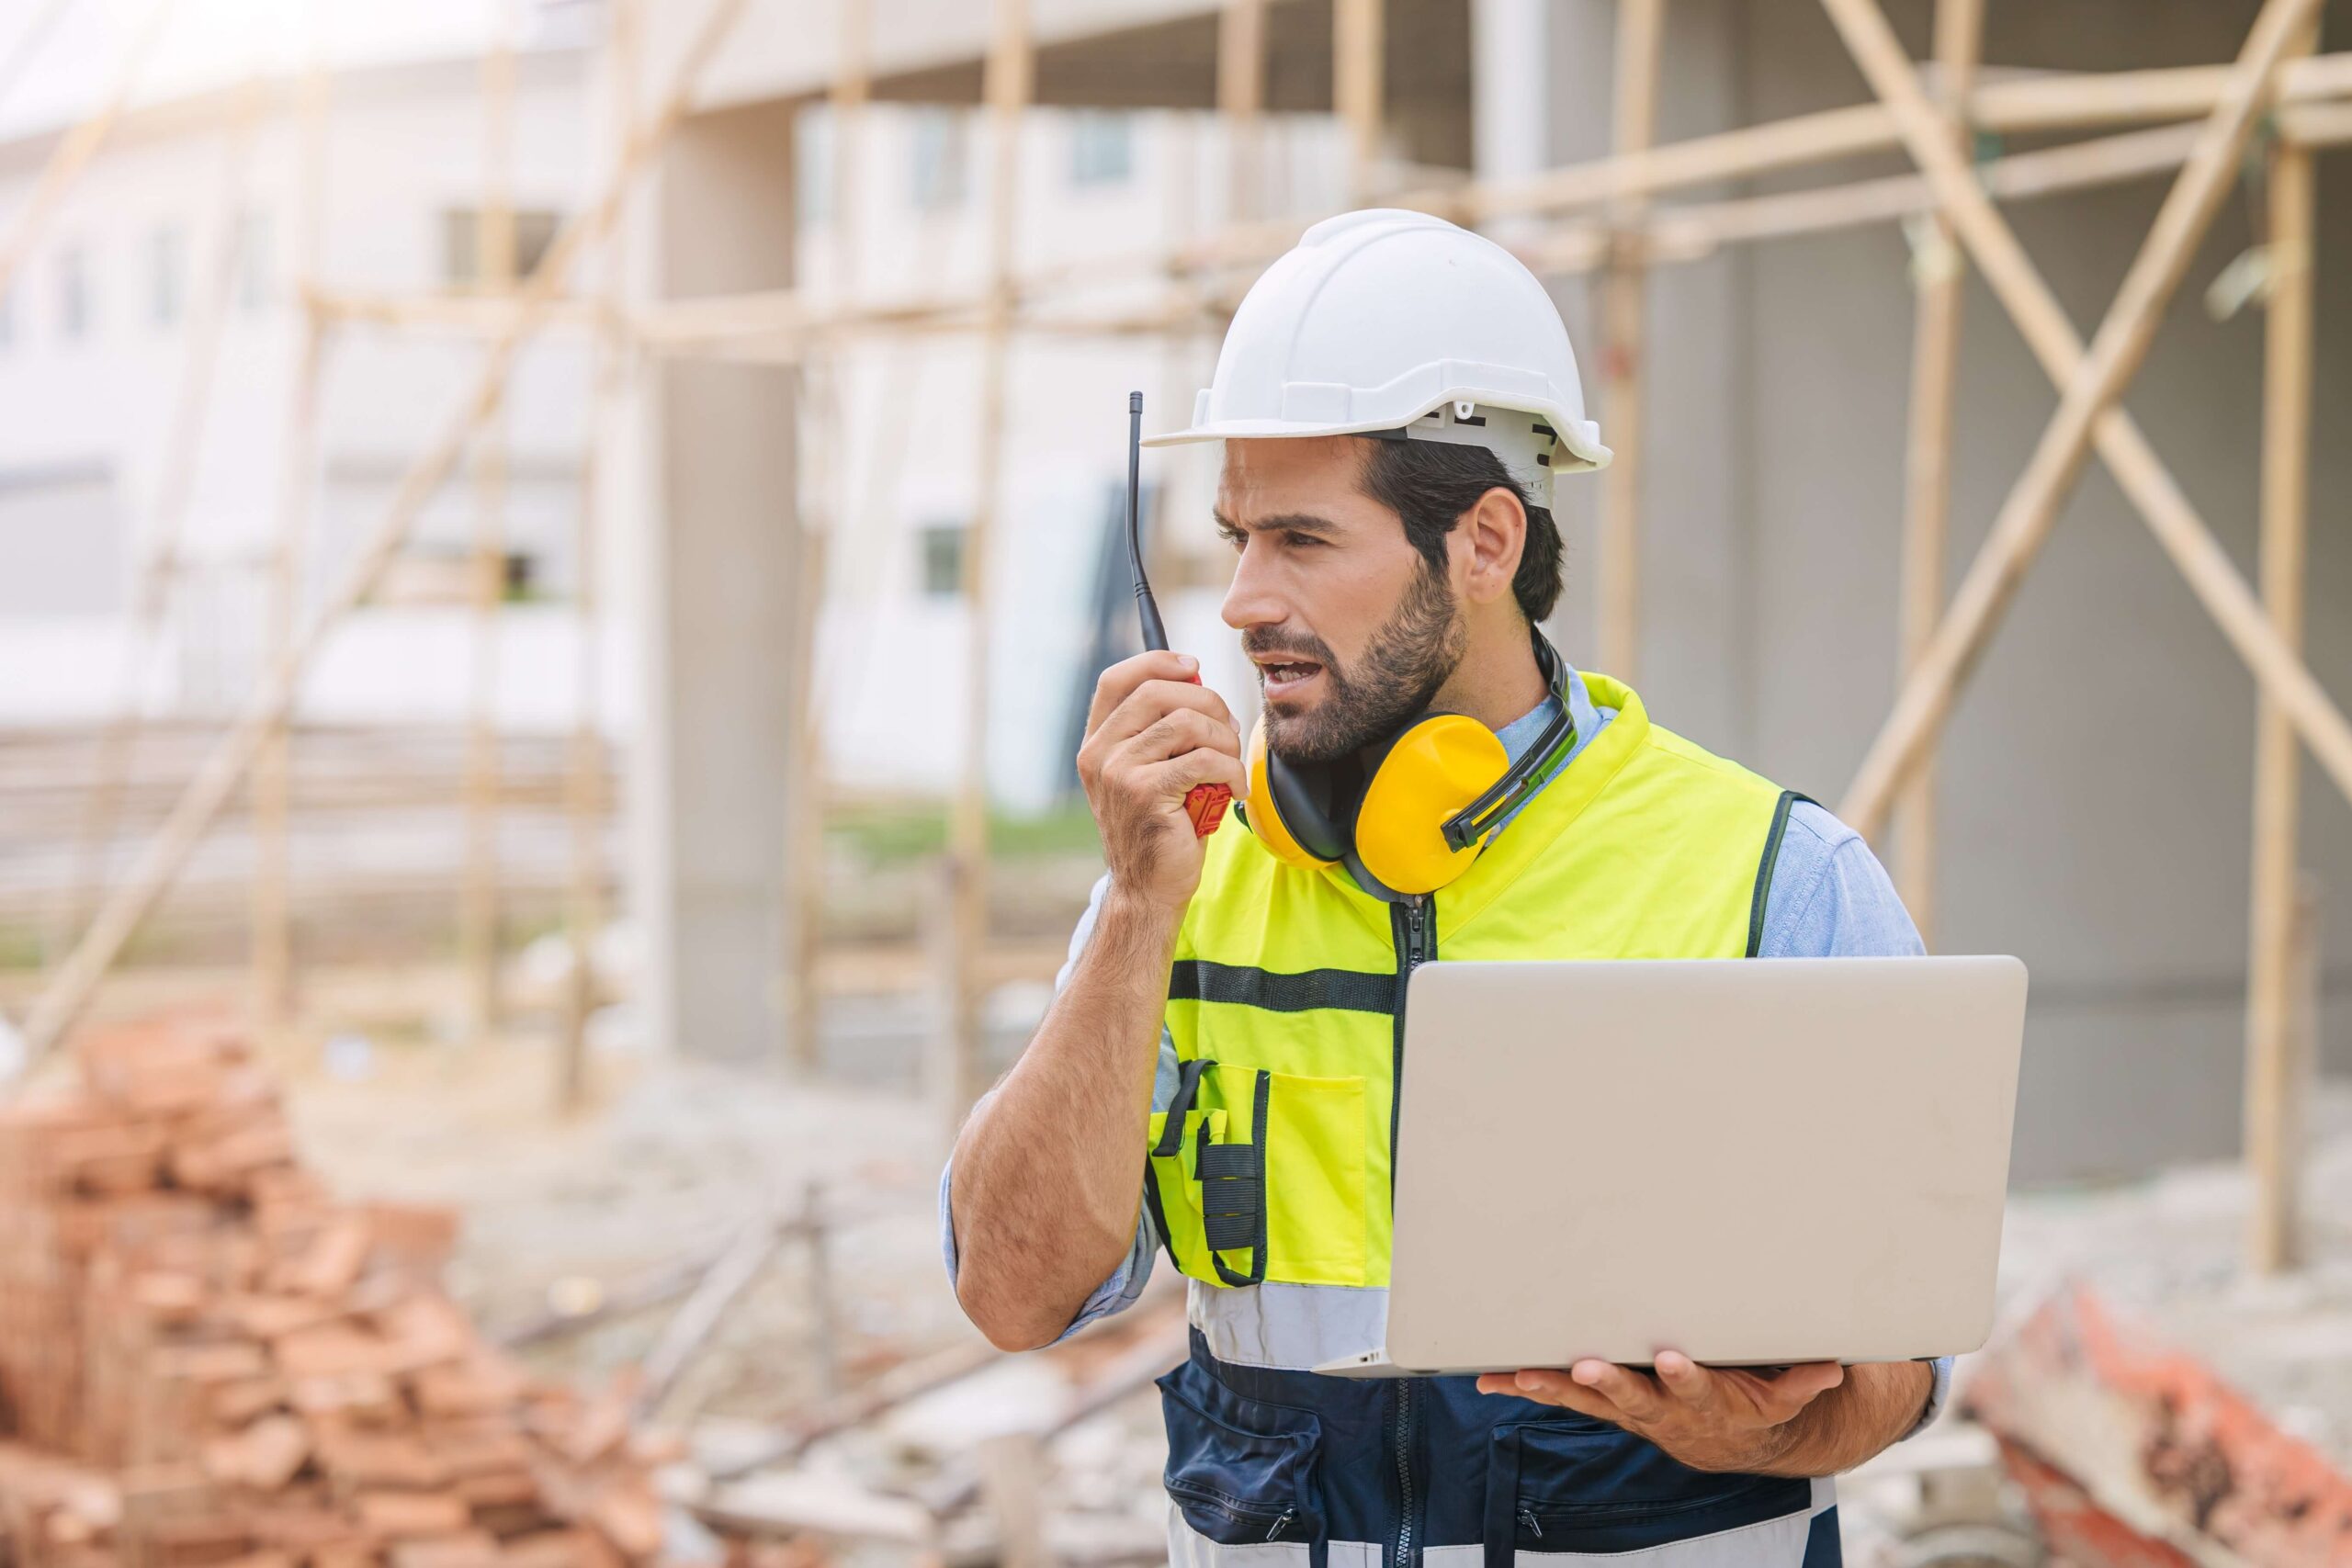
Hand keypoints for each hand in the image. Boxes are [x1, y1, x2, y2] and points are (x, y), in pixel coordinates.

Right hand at [1076, 651, 1248, 911]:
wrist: (1148, 890)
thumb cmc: (1160, 829)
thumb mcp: (1149, 773)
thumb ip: (1159, 732)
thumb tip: (1197, 681)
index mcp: (1096, 744)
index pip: (1116, 680)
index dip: (1157, 662)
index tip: (1193, 667)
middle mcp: (1099, 754)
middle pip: (1157, 692)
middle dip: (1207, 702)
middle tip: (1229, 730)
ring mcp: (1118, 773)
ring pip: (1185, 722)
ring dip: (1223, 739)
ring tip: (1232, 763)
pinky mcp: (1146, 794)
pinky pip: (1202, 759)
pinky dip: (1231, 769)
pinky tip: (1235, 789)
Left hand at [1476, 1353, 1843, 1473]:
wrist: (1728, 1440)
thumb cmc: (1755, 1399)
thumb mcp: (1785, 1394)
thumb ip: (1803, 1380)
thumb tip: (1834, 1366)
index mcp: (1708, 1402)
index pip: (1697, 1389)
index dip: (1684, 1377)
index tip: (1672, 1358)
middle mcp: (1663, 1411)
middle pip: (1633, 1398)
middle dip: (1609, 1382)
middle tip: (1586, 1366)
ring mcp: (1629, 1410)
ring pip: (1586, 1400)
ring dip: (1551, 1388)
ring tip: (1514, 1376)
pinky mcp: (1603, 1404)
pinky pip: (1560, 1397)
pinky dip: (1525, 1388)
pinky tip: (1487, 1380)